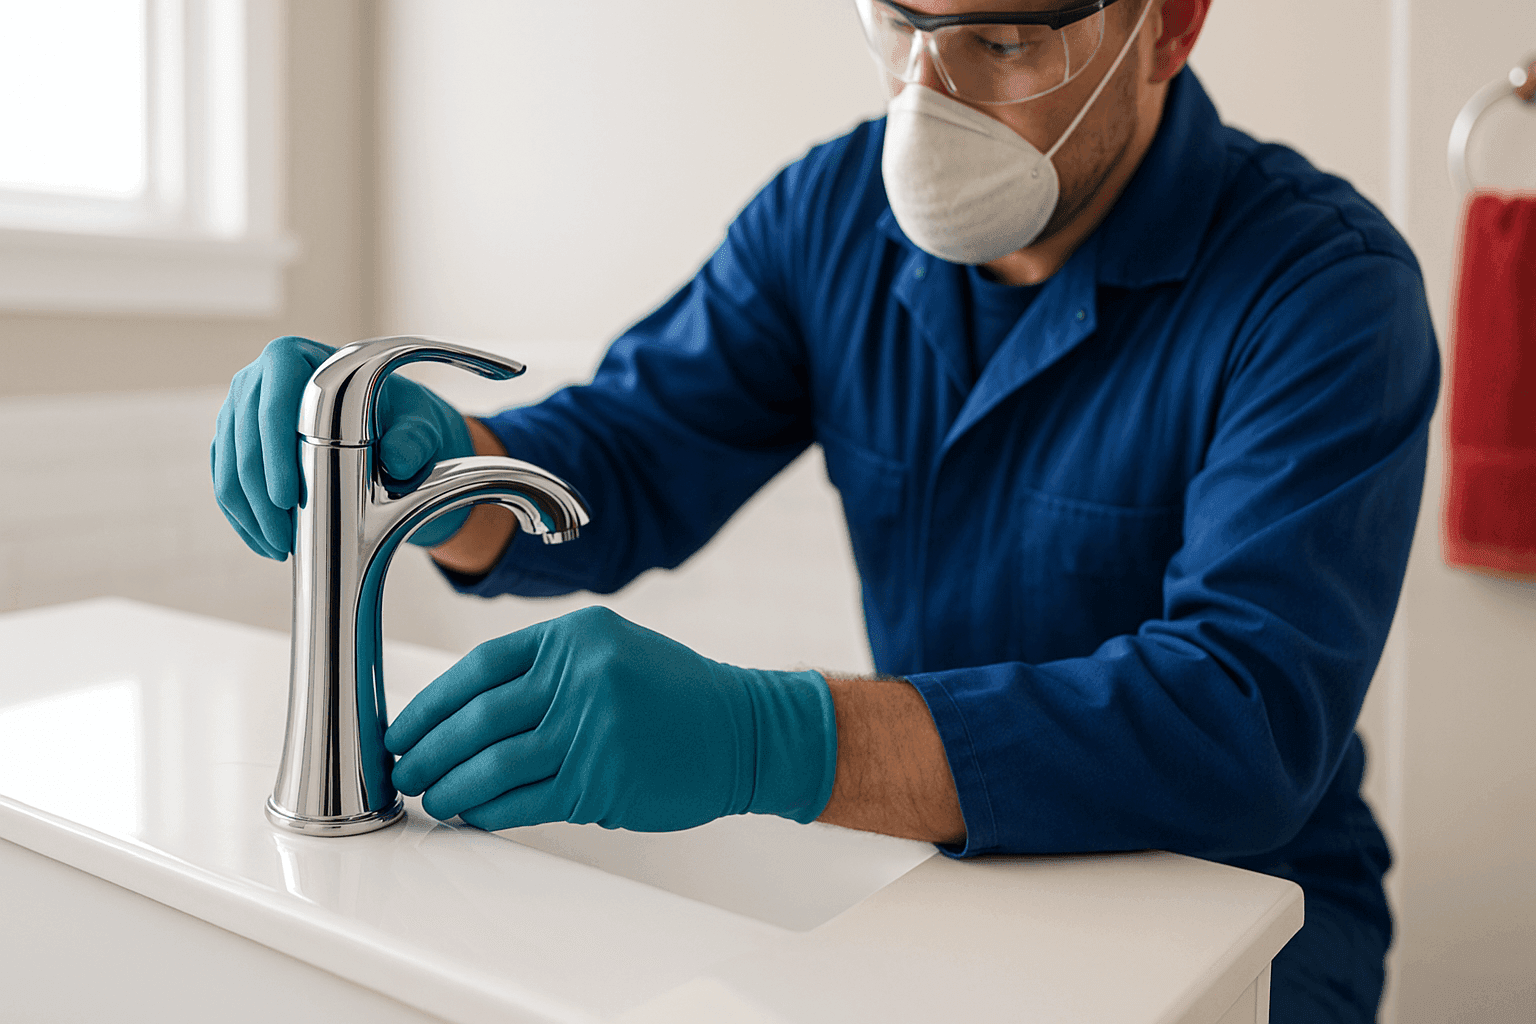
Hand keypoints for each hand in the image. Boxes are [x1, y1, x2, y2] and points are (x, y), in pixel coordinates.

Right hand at [211, 336, 474, 558]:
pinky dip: (243, 516)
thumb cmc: (402, 418)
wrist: (387, 427)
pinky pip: (226, 480)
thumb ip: (415, 438)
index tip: (287, 498)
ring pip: (228, 465)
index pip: (272, 402)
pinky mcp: (234, 442)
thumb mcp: (418, 424)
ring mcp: (240, 410)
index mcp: (295, 358)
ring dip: (249, 513)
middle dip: (259, 495)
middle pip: (243, 438)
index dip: (274, 451)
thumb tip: (396, 459)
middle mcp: (258, 379)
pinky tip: (263, 541)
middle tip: (283, 538)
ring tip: (278, 547)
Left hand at [386, 606, 837, 831]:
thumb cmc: (676, 695)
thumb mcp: (611, 651)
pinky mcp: (602, 780)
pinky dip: (490, 811)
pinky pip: (526, 801)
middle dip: (428, 749)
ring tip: (432, 796)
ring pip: (494, 764)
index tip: (403, 727)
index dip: (431, 703)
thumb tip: (467, 712)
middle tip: (404, 770)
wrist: (744, 731)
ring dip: (451, 785)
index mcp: (576, 636)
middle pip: (478, 718)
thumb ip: (547, 669)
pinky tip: (474, 814)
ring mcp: (592, 729)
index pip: (480, 667)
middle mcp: (581, 676)